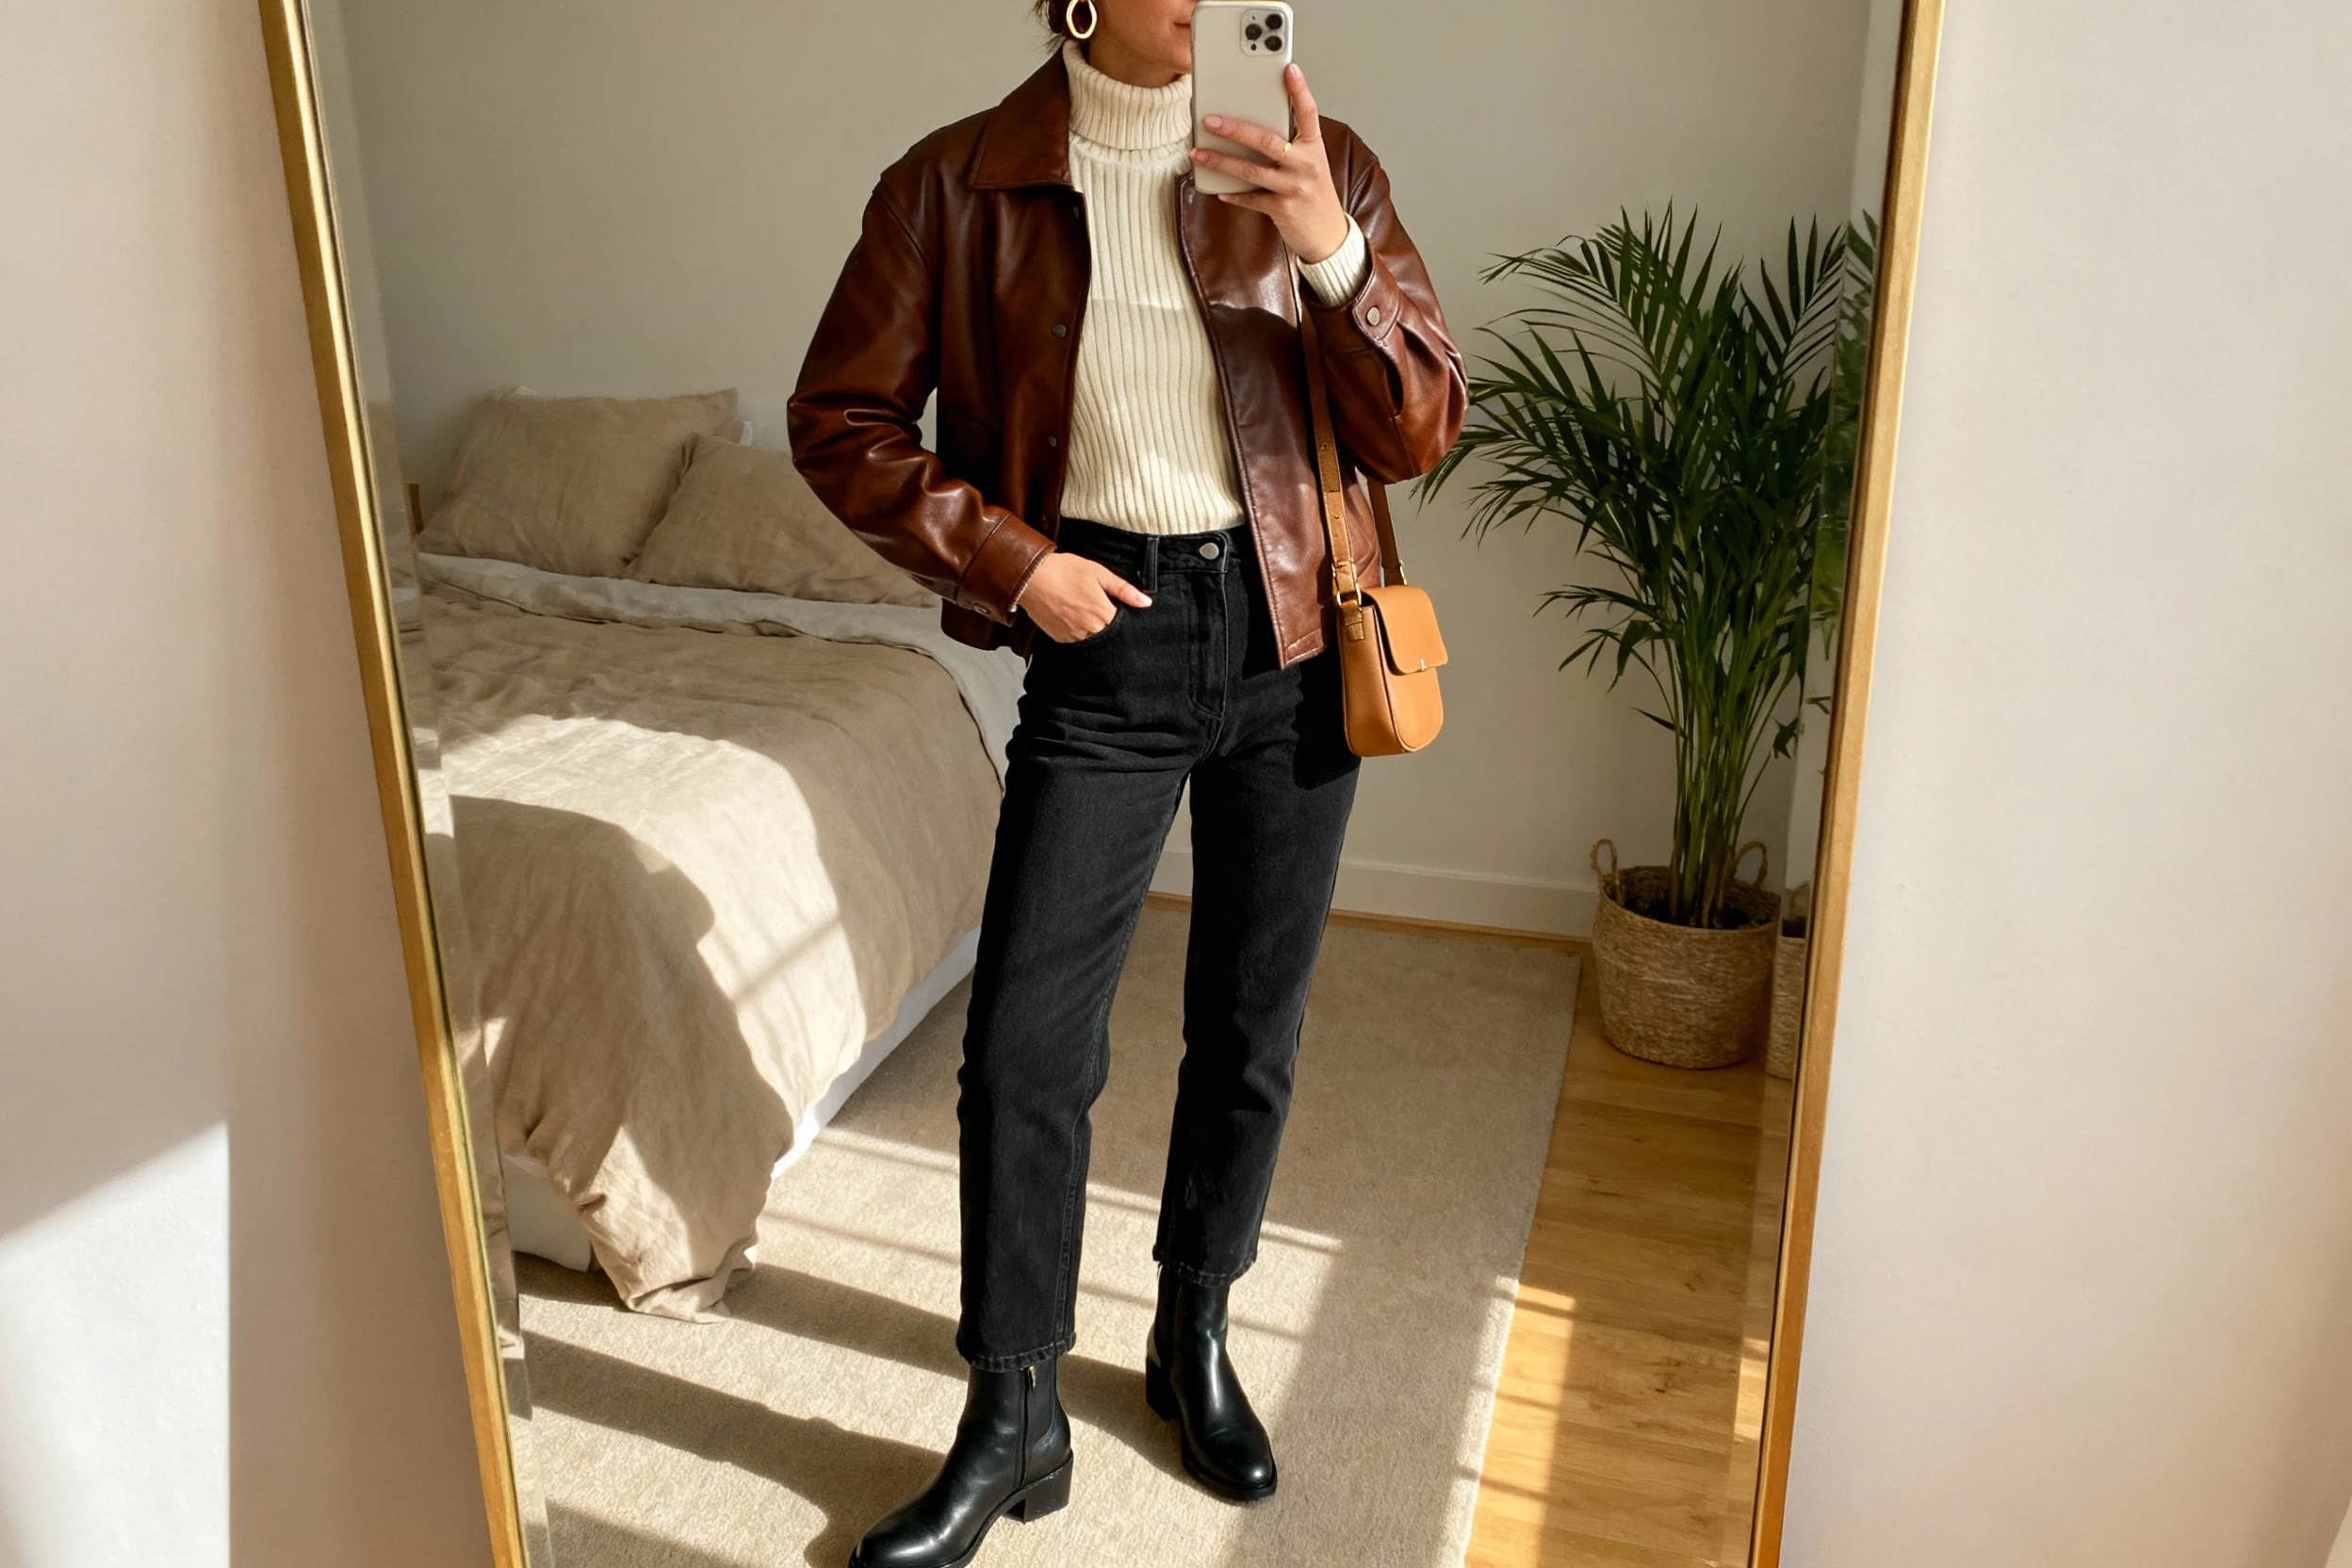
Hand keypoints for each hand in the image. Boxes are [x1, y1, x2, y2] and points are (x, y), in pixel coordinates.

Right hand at [1015, 550, 1152, 641]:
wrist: (1031, 577)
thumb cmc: (1065, 571)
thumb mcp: (1098, 573)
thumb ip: (1124, 590)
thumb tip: (1146, 603)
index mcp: (1103, 613)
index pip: (1123, 624)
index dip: (1122, 615)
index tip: (1117, 606)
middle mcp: (1090, 630)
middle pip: (1108, 634)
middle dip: (1108, 624)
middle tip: (1096, 606)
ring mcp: (1074, 636)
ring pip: (1093, 639)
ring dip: (1093, 630)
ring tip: (1084, 610)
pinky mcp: (1060, 638)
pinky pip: (1076, 641)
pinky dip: (1078, 633)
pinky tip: (1073, 617)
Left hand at [1190, 63, 1350, 262]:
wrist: (1328, 234)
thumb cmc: (1313, 193)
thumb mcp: (1309, 163)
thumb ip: (1289, 145)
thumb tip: (1251, 128)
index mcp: (1313, 147)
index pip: (1308, 113)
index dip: (1299, 90)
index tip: (1289, 69)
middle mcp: (1306, 165)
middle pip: (1266, 140)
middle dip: (1235, 128)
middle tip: (1210, 120)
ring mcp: (1294, 188)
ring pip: (1250, 170)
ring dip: (1220, 161)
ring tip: (1198, 153)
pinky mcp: (1282, 209)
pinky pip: (1250, 198)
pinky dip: (1232, 193)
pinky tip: (1217, 188)